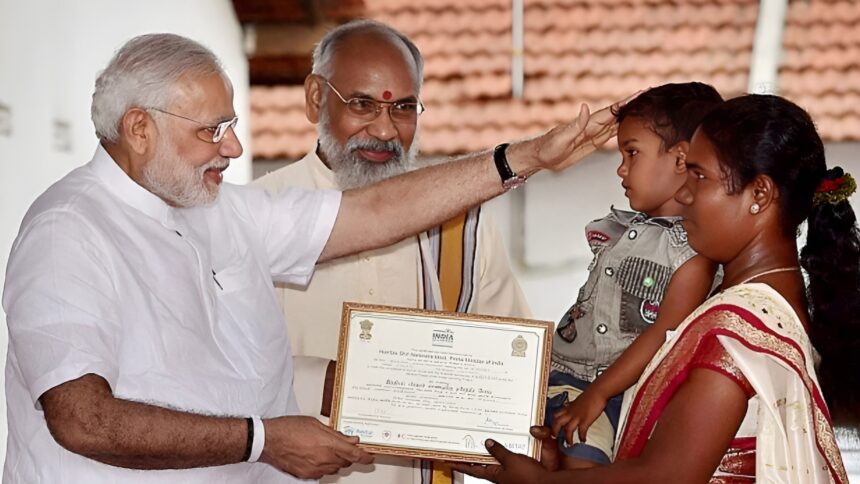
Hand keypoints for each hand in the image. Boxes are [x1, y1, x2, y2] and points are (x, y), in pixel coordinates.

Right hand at [260, 416, 373, 478]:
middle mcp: (324, 459)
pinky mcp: (306, 475)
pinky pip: (322, 473)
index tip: (369, 457)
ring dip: (336, 461)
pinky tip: (317, 457)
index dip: (365, 457)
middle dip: (348, 456)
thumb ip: (335, 434)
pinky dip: (324, 466)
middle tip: (345, 448)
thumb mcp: (316, 424)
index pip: (354, 454)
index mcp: (329, 444)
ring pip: (334, 469)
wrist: (269, 440)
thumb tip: (350, 439)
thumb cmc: (289, 428)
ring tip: (327, 450)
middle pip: (345, 462)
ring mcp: (315, 469)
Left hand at [452, 439, 549, 483]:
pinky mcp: (517, 471)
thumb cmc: (529, 477)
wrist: (546, 483)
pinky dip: (501, 452)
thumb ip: (499, 451)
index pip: (471, 469)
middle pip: (480, 465)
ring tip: (478, 443)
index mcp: (493, 475)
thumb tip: (488, 443)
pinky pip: (505, 460)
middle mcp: (498, 475)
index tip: (447, 460)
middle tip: (461, 448)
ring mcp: (507, 474)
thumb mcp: (511, 460)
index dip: (458, 464)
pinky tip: (501, 445)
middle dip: (471, 457)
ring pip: (492, 462)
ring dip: (486, 454)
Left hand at [510, 93, 634, 174]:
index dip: (627, 102)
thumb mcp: (561, 138)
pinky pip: (610, 135)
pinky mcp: (592, 143)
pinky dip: (622, 129)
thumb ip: (575, 124)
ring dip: (630, 116)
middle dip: (634, 105)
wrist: (541, 158)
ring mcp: (593, 134)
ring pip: (616, 123)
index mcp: (588, 124)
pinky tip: (630, 126)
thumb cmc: (548, 148)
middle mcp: (593, 127)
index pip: (612, 111)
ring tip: (645, 108)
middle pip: (618, 114)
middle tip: (649, 96)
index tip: (641, 94)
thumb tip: (585, 107)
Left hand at [551, 388, 606, 445]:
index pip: (556, 414)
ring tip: (569, 444)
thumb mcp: (577, 400)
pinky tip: (583, 440)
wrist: (597, 392)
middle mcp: (571, 412)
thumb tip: (568, 405)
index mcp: (569, 408)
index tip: (552, 428)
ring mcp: (577, 416)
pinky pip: (581, 431)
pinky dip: (582, 437)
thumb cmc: (590, 395)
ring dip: (568, 438)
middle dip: (554, 431)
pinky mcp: (585, 420)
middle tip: (554, 437)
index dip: (553, 422)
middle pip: (557, 422)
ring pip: (567, 429)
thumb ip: (572, 405)